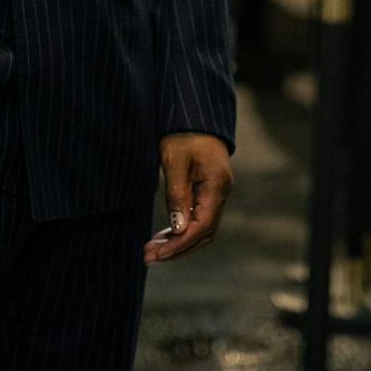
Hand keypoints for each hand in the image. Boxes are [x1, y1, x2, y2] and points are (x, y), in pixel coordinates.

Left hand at [146, 133, 233, 262]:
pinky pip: (199, 219)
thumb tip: (178, 229)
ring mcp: (218, 193)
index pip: (201, 225)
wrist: (193, 114)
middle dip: (177, 249)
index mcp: (217, 184)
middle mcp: (222, 192)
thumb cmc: (182, 134)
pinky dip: (182, 231)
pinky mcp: (210, 192)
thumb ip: (177, 195)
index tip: (157, 254)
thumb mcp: (174, 160)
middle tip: (148, 257)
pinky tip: (164, 236)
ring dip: (179, 243)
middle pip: (203, 233)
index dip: (179, 243)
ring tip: (152, 250)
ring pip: (202, 230)